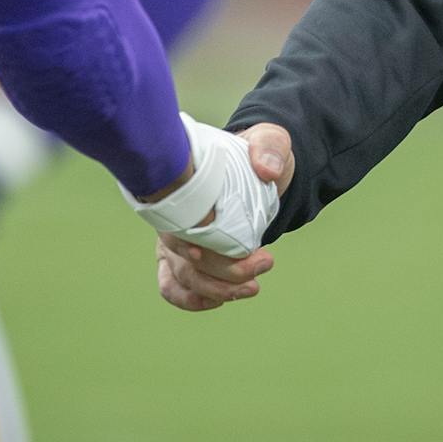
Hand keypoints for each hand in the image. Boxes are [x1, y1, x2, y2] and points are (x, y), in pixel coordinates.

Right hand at [153, 122, 292, 312]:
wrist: (260, 167)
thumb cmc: (258, 153)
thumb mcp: (270, 141)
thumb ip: (269, 146)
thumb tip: (267, 170)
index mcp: (185, 186)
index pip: (178, 222)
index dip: (190, 242)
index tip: (218, 252)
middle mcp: (172, 216)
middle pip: (187, 257)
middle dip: (226, 270)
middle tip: (266, 261)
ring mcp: (173, 240)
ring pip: (183, 277)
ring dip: (217, 290)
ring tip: (254, 287)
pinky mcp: (182, 257)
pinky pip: (173, 287)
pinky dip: (193, 300)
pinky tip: (222, 299)